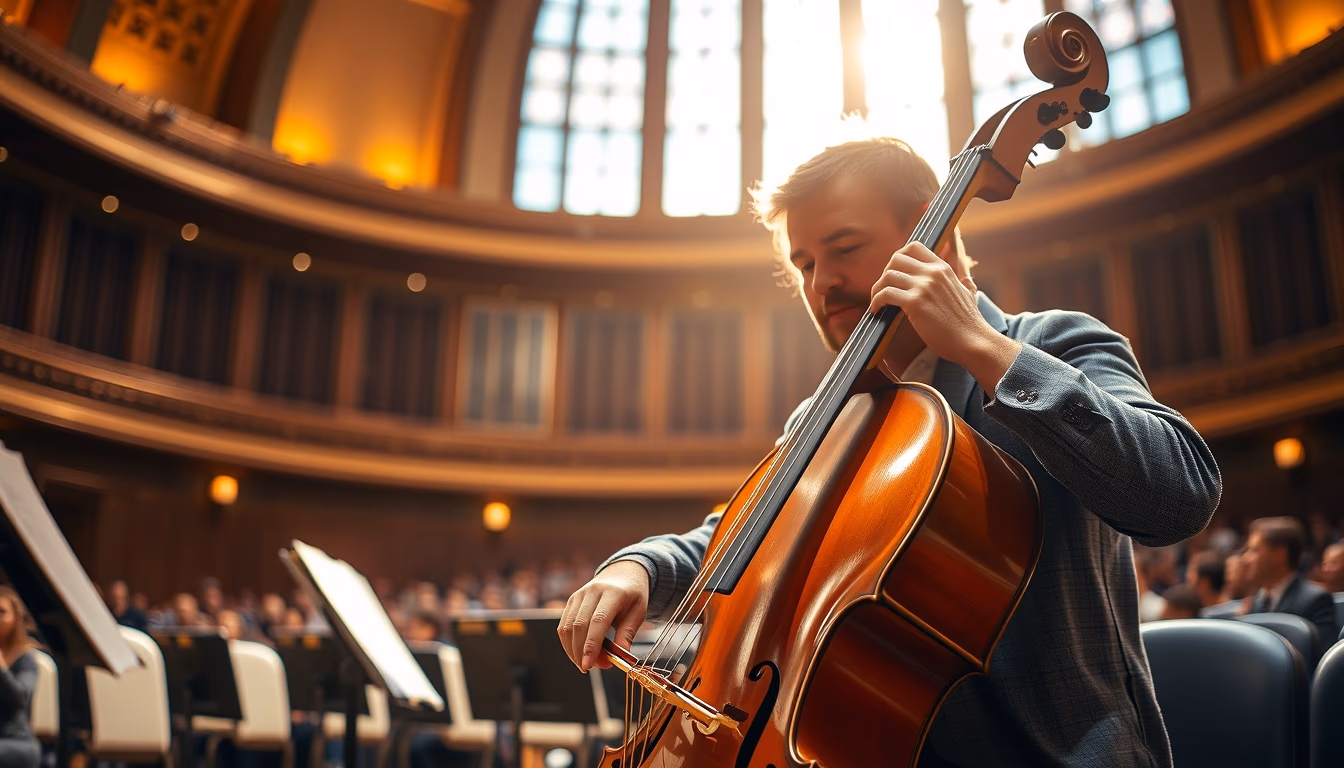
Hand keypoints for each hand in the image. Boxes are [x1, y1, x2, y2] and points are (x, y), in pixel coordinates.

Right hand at [558, 560, 648, 671]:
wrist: (622, 573)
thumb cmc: (632, 595)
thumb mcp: (638, 612)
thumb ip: (628, 634)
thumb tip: (620, 657)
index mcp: (613, 593)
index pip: (598, 621)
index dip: (591, 645)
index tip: (588, 665)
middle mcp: (592, 591)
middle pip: (579, 626)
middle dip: (581, 652)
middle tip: (592, 668)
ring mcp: (579, 595)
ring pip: (567, 627)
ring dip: (573, 650)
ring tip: (586, 663)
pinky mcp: (571, 600)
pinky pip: (563, 625)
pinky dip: (568, 643)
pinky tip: (577, 653)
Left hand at [869, 242, 1020, 392]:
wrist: (973, 341)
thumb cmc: (969, 323)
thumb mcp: (970, 294)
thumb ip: (965, 283)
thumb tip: (967, 280)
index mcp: (943, 268)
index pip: (913, 247)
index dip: (898, 258)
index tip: (894, 274)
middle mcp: (933, 273)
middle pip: (896, 259)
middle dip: (885, 273)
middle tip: (884, 289)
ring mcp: (924, 287)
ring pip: (888, 275)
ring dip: (877, 289)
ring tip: (877, 301)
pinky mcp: (915, 303)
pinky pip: (886, 294)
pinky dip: (876, 301)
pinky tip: (876, 310)